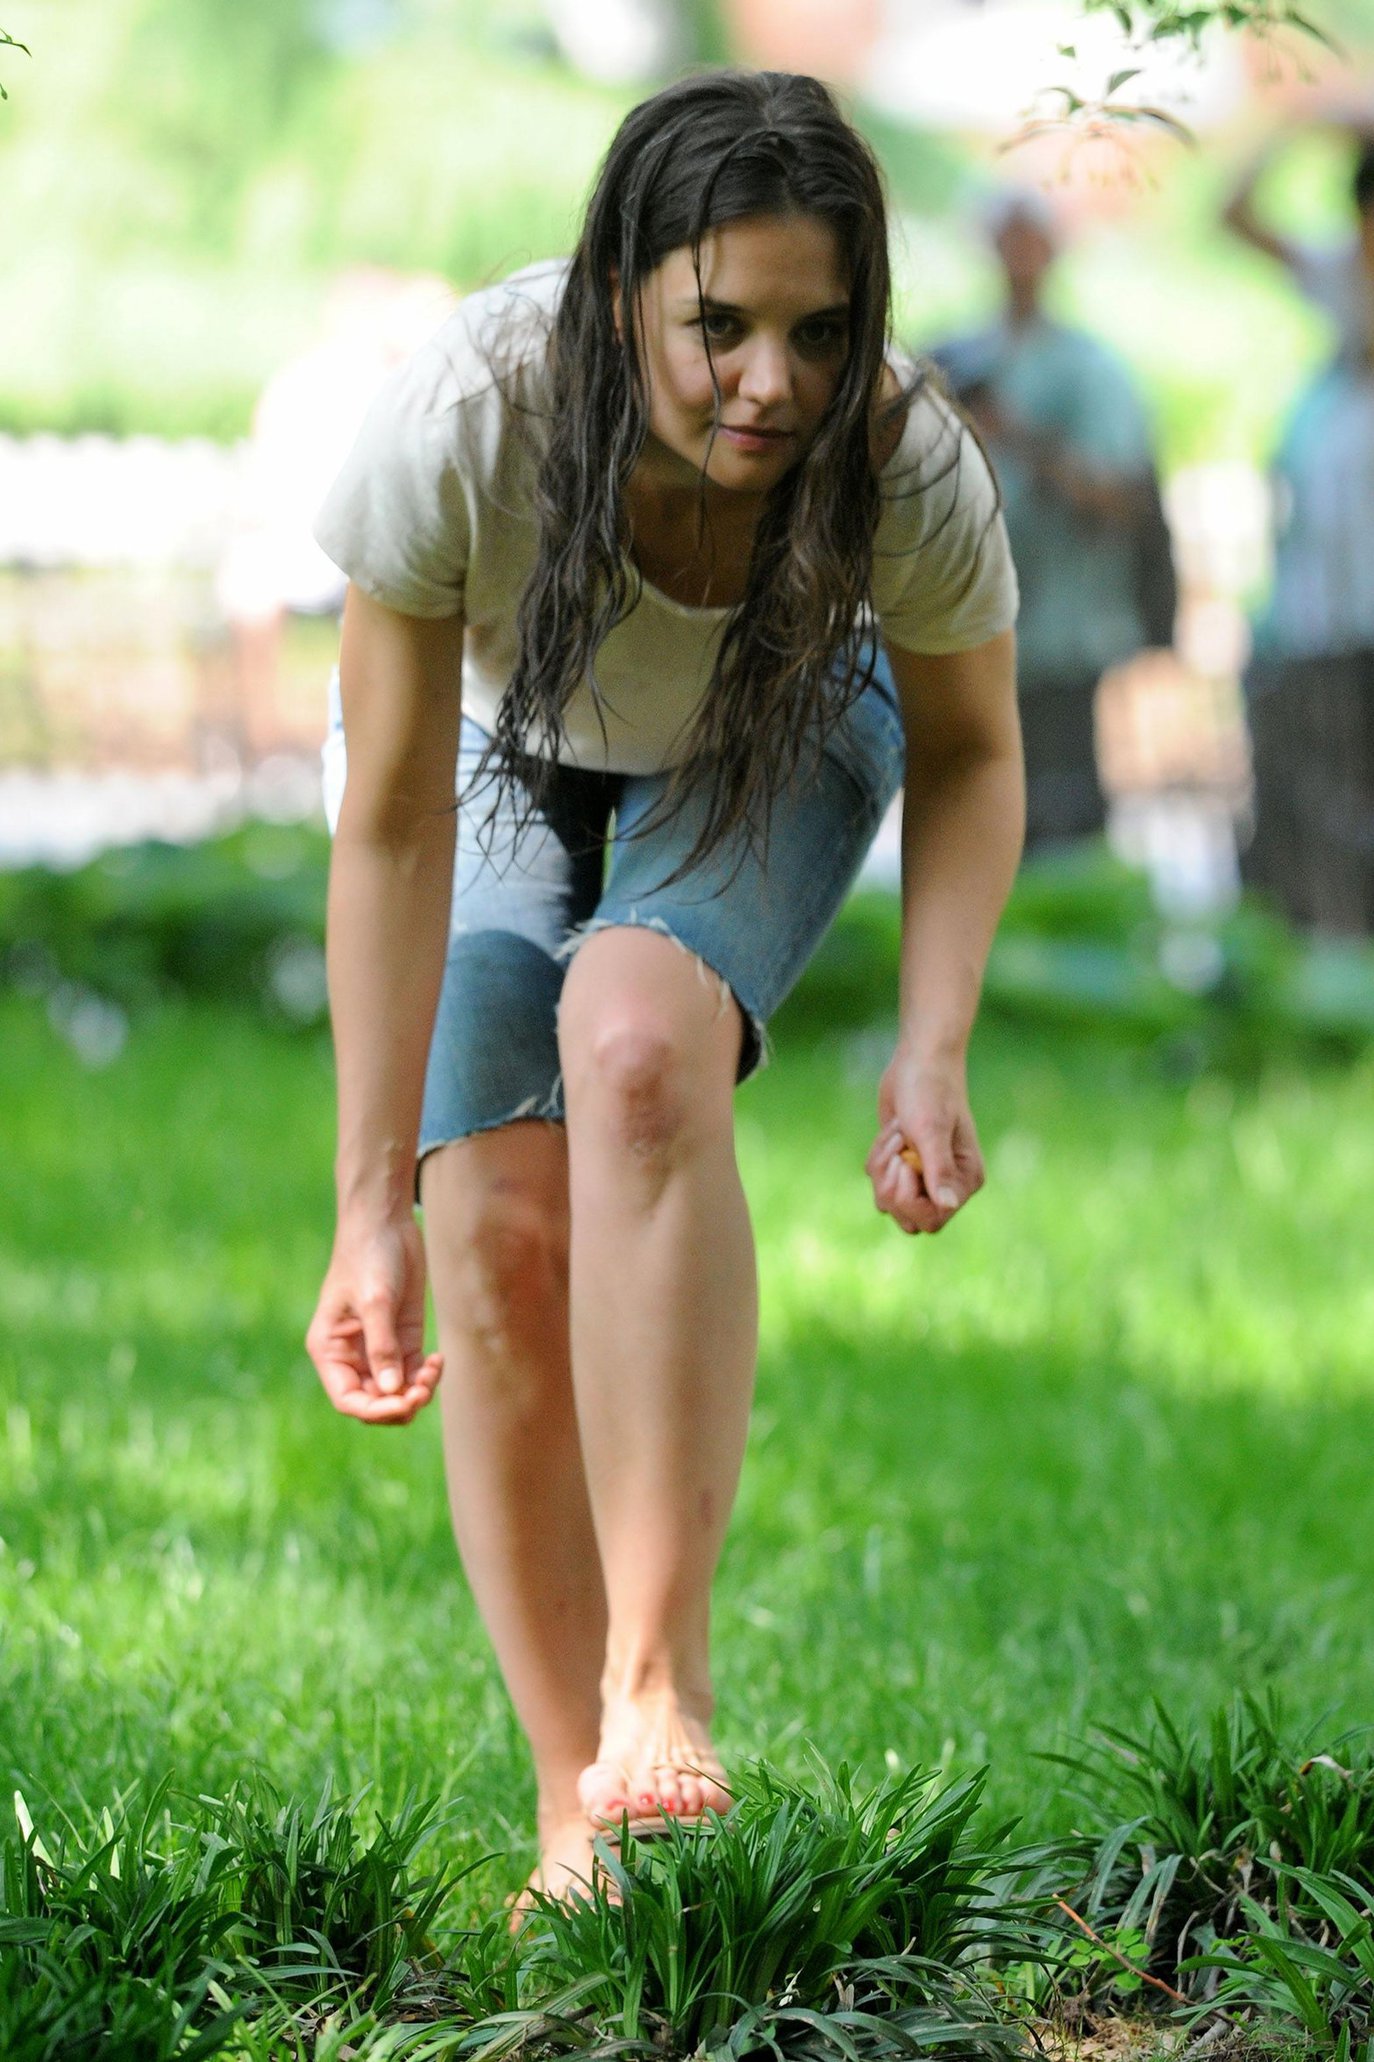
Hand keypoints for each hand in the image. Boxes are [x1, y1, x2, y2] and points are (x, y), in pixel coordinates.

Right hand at [306, 1214, 442, 1424]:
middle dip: (399, 1404)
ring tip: (433, 1372)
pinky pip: (414, 1373)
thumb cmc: (369, 1257)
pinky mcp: (404, 1338)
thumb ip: (383, 1347)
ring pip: (397, 1392)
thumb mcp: (375, 1302)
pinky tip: (438, 1361)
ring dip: (417, 1392)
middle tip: (423, 1391)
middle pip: (374, 1402)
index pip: (348, 1399)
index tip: (402, 1403)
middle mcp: (352, 1355)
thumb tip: (392, 1391)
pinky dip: (427, 1376)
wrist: (386, 1223)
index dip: (374, 1410)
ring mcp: (379, 1348)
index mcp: (330, 1350)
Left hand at [865, 1054, 985, 1234]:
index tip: (904, 1163)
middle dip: (891, 1187)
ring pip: (888, 1201)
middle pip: (907, 1218)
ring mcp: (923, 1176)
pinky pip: (879, 1179)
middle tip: (897, 1152)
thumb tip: (947, 1206)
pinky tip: (893, 1130)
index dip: (909, 1200)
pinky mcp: (903, 1164)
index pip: (933, 1220)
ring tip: (896, 1135)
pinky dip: (878, 1156)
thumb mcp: (931, 1131)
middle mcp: (946, 1184)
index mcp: (965, 1181)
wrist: (918, 1062)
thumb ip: (939, 1170)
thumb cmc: (931, 1092)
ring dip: (883, 1168)